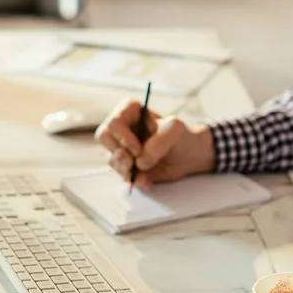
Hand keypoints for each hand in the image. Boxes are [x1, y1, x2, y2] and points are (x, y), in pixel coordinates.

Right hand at [95, 100, 215, 189]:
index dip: (122, 137)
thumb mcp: (175, 131)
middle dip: (119, 154)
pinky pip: (121, 174)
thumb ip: (159, 142)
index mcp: (130, 112)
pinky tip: (147, 181)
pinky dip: (134, 180)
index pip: (114, 122)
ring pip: (112, 158)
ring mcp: (122, 147)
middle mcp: (122, 128)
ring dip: (126, 170)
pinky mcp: (126, 165)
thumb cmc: (180, 136)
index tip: (137, 149)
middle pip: (104, 138)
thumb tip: (141, 161)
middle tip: (132, 164)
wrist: (187, 155)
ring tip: (144, 176)